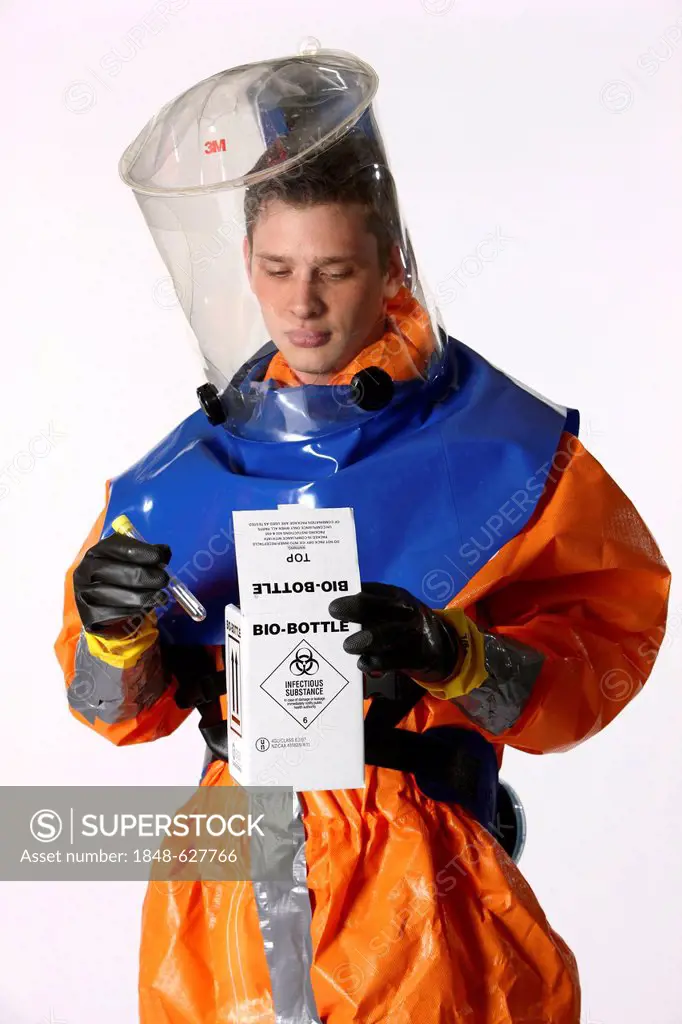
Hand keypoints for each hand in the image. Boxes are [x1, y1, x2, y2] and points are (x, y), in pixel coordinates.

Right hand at [73, 533, 170, 637]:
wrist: (97, 602)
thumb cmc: (118, 576)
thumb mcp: (130, 560)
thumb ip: (148, 554)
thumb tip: (165, 552)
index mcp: (98, 551)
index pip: (123, 549)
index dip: (145, 553)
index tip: (161, 558)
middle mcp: (87, 569)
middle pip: (123, 573)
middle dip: (148, 577)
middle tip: (163, 580)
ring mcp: (84, 591)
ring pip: (120, 595)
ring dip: (145, 596)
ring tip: (161, 596)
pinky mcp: (87, 613)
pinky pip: (114, 613)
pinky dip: (134, 611)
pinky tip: (146, 608)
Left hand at [328, 582, 459, 683]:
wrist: (437, 644)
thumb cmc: (399, 623)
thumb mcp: (390, 609)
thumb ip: (367, 608)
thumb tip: (333, 611)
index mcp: (396, 595)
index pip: (373, 591)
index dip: (352, 596)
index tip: (331, 605)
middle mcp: (406, 611)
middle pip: (381, 608)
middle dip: (356, 609)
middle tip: (334, 612)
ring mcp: (413, 633)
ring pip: (388, 634)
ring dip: (366, 639)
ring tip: (347, 645)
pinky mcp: (417, 656)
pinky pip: (395, 659)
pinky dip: (377, 662)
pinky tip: (362, 663)